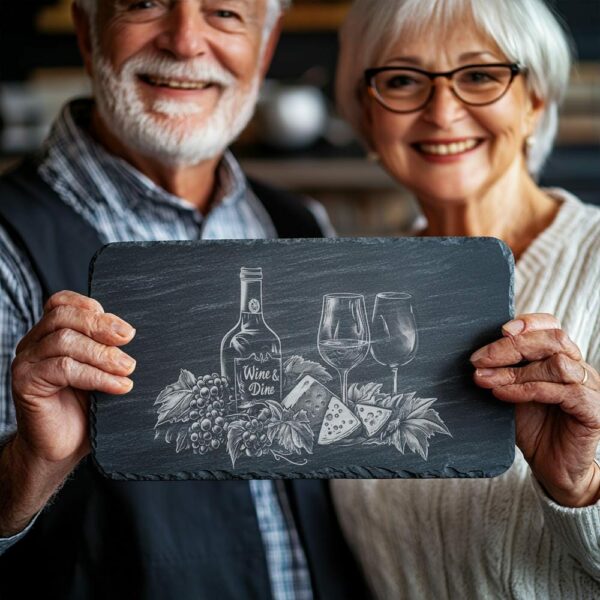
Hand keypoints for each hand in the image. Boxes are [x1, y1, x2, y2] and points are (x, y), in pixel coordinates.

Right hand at [11, 290, 135, 467]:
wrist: (60, 447)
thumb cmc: (84, 408)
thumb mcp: (100, 371)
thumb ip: (107, 348)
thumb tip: (133, 333)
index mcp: (49, 334)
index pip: (63, 303)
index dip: (91, 306)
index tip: (123, 326)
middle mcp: (33, 343)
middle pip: (64, 317)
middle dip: (101, 326)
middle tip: (128, 338)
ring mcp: (26, 362)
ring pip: (65, 341)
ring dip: (103, 354)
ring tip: (128, 368)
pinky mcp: (25, 383)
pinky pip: (63, 369)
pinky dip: (96, 375)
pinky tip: (118, 386)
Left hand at [471, 313, 599, 506]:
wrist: (552, 467)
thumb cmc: (532, 427)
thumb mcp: (512, 391)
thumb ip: (504, 370)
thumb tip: (476, 355)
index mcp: (561, 357)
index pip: (551, 326)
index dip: (528, 323)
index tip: (499, 330)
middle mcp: (579, 368)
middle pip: (552, 339)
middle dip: (510, 347)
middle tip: (479, 359)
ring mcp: (589, 388)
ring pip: (556, 364)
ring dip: (514, 370)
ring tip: (486, 380)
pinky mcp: (591, 411)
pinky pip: (561, 391)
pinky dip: (526, 389)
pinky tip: (502, 395)